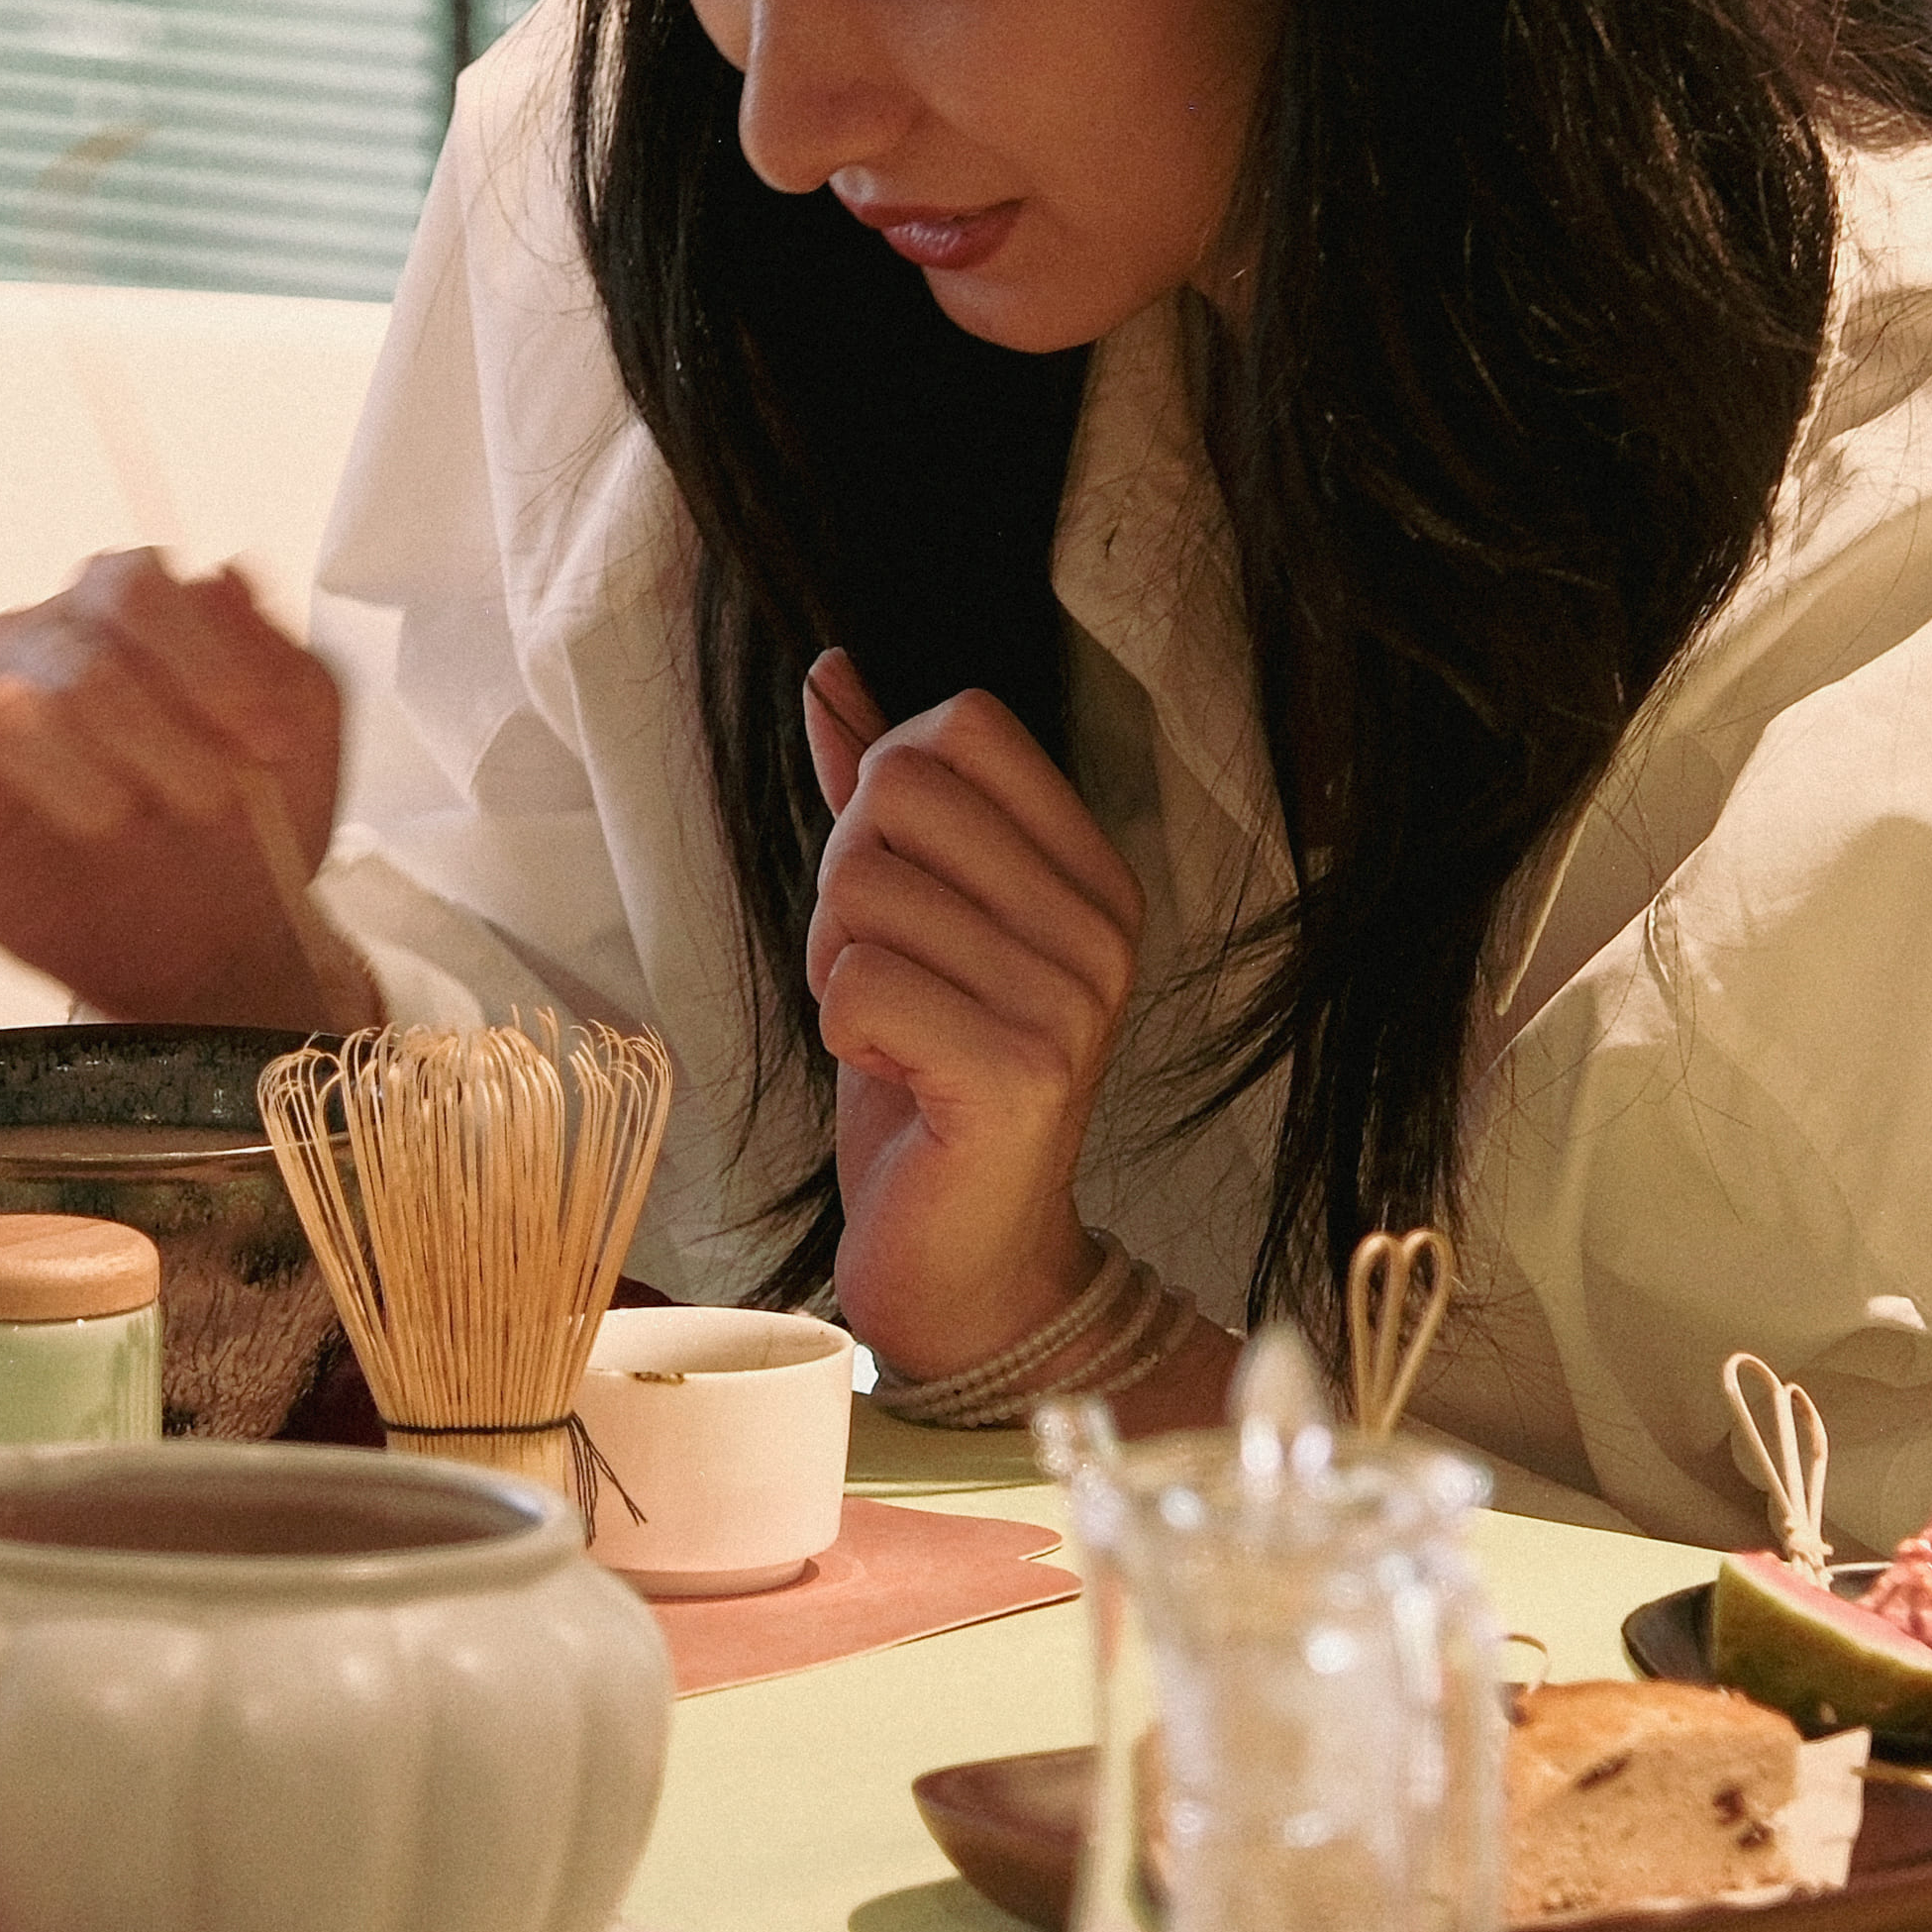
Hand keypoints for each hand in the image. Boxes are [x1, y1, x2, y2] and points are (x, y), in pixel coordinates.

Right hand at [0, 551, 372, 1029]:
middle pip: (82, 655)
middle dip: (159, 737)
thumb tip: (227, 576)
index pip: (141, 587)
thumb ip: (279, 655)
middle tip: (211, 804)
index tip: (262, 741)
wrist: (219, 939)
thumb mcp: (307, 739)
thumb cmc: (249, 827)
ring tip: (123, 821)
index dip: (207, 664)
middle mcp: (47, 640)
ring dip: (73, 772)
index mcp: (129, 606)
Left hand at [802, 652, 1144, 1383]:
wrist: (968, 1260)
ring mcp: (1069, 1000)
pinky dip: (843, 1031)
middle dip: (845, 881)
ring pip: (861, 890)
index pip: (961, 724)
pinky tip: (895, 1079)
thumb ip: (880, 798)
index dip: (883, 792)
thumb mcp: (912, 920)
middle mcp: (1100, 927)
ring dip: (837, 967)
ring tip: (891, 1035)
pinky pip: (859, 983)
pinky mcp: (1016, 1073)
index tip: (901, 891)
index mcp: (1092, 873)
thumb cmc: (929, 1079)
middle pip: (898, 794)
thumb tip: (830, 671)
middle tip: (884, 975)